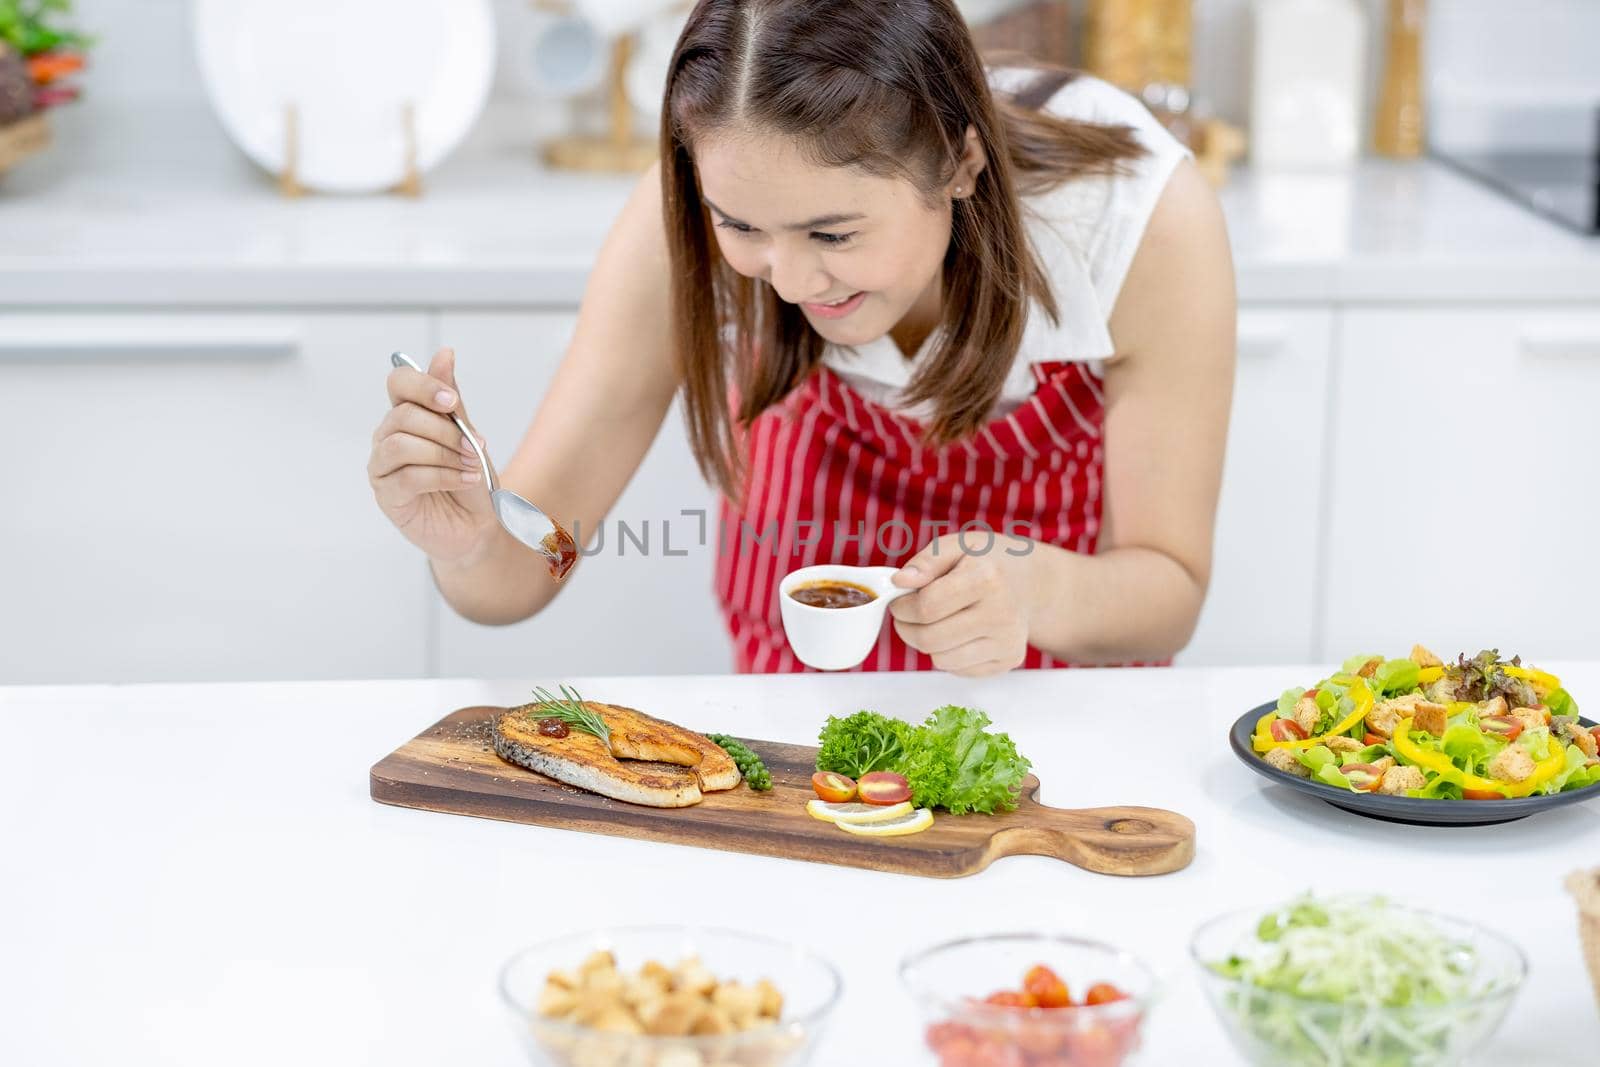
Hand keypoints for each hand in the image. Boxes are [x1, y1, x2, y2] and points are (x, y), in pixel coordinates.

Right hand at [368, 346, 498, 564]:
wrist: (478, 525)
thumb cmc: (470, 479)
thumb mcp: (468, 434)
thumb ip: (451, 399)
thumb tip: (444, 354)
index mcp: (407, 415)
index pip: (398, 382)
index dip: (423, 385)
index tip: (452, 401)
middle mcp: (388, 436)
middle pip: (403, 415)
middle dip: (445, 430)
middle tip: (474, 446)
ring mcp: (383, 467)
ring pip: (402, 444)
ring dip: (443, 454)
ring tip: (470, 467)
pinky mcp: (388, 495)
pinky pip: (407, 477)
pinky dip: (442, 476)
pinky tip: (464, 480)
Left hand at [888, 533, 1037, 676]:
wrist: (1031, 582)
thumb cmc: (988, 561)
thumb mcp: (958, 545)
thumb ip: (926, 561)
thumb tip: (899, 582)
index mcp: (987, 579)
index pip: (927, 607)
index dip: (902, 607)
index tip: (899, 601)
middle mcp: (1002, 614)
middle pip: (930, 639)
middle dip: (906, 628)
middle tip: (906, 615)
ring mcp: (1008, 641)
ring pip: (941, 660)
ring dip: (927, 643)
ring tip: (934, 621)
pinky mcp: (1008, 660)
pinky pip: (959, 670)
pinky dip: (948, 654)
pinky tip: (958, 633)